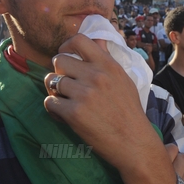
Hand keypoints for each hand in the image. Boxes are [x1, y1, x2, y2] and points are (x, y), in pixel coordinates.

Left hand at [44, 34, 163, 171]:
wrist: (134, 143)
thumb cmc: (129, 112)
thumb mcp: (123, 79)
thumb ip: (107, 60)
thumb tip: (97, 40)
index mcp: (108, 65)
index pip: (79, 40)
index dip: (66, 46)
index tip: (67, 56)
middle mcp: (96, 76)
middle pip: (58, 60)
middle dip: (59, 71)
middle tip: (66, 84)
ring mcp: (84, 94)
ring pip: (51, 81)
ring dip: (55, 91)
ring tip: (65, 100)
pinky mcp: (74, 113)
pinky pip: (50, 102)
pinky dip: (54, 109)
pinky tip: (65, 115)